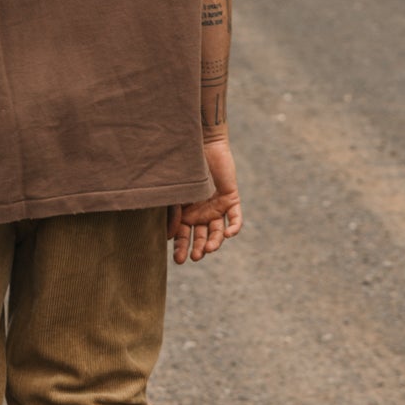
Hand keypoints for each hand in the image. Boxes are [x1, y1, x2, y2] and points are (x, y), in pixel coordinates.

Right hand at [167, 140, 242, 263]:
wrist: (200, 144)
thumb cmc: (182, 167)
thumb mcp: (175, 193)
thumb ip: (172, 213)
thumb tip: (169, 237)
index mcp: (185, 214)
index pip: (183, 236)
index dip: (181, 248)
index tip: (179, 260)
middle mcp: (202, 214)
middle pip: (201, 237)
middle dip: (198, 248)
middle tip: (195, 257)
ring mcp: (217, 208)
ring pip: (218, 231)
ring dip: (215, 241)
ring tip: (209, 248)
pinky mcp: (231, 199)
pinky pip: (236, 217)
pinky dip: (234, 227)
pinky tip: (229, 234)